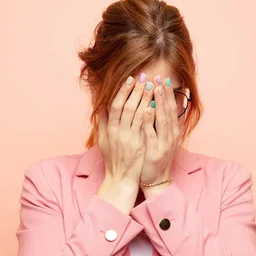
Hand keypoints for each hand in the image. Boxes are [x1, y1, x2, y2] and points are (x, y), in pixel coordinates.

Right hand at [96, 75, 154, 213]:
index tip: (130, 79)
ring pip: (137, 114)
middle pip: (127, 106)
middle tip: (144, 77)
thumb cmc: (112, 159)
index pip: (115, 105)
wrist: (120, 179)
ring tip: (152, 86)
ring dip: (145, 99)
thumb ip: (102, 122)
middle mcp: (118, 132)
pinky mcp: (139, 146)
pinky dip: (149, 115)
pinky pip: (145, 127)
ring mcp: (129, 139)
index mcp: (109, 129)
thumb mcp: (103, 140)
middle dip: (136, 90)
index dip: (123, 91)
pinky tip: (155, 105)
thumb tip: (100, 105)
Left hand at [140, 76, 181, 197]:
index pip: (173, 108)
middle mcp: (172, 135)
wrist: (157, 180)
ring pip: (163, 119)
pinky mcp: (155, 151)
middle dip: (165, 93)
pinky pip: (152, 133)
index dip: (170, 93)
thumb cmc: (158, 157)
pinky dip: (150, 120)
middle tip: (161, 77)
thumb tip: (174, 104)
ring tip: (155, 87)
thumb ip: (169, 122)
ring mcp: (165, 142)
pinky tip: (147, 109)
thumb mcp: (166, 138)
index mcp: (173, 130)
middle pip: (170, 110)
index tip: (165, 79)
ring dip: (160, 102)